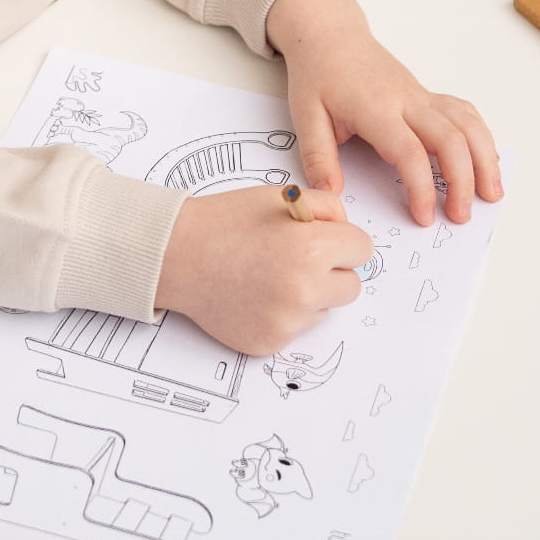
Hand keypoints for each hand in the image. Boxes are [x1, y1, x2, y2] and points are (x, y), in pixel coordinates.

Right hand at [155, 186, 372, 354]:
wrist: (176, 256)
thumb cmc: (224, 223)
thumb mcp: (279, 197)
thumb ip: (325, 207)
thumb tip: (346, 229)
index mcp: (311, 249)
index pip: (363, 250)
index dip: (342, 240)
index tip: (322, 238)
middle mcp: (304, 290)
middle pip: (351, 286)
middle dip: (332, 271)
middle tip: (295, 258)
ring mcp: (287, 321)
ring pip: (324, 309)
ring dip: (308, 295)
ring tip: (268, 275)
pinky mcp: (271, 342)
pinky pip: (297, 328)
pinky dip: (283, 314)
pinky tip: (255, 295)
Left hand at [265, 0, 503, 226]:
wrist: (331, 36)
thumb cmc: (319, 75)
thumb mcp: (305, 116)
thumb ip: (318, 157)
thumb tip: (329, 195)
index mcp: (376, 108)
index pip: (410, 151)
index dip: (422, 187)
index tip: (424, 216)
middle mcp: (407, 100)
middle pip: (451, 139)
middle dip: (462, 181)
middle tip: (460, 216)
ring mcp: (422, 96)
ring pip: (467, 124)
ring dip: (485, 159)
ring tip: (491, 195)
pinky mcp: (428, 96)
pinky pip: (464, 114)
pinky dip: (481, 137)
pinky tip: (486, 161)